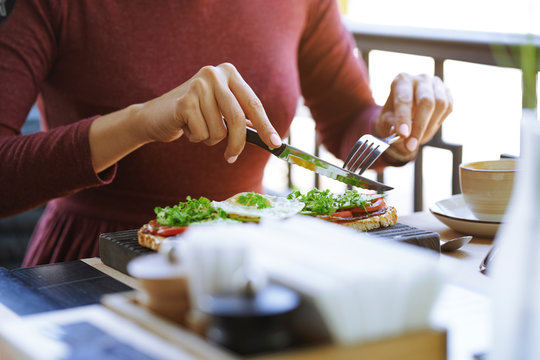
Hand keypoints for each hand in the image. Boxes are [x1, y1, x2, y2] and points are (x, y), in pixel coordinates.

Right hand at [138, 63, 281, 162]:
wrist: (155, 115)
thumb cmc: (194, 115)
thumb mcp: (221, 111)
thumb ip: (242, 118)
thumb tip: (271, 138)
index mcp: (229, 73)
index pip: (253, 103)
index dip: (265, 126)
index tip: (276, 144)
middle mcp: (214, 74)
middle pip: (237, 119)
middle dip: (237, 143)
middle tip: (231, 157)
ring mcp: (198, 86)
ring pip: (219, 131)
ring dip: (210, 139)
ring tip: (198, 128)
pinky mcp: (184, 102)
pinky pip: (202, 134)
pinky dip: (196, 138)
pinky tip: (186, 127)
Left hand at [374, 73, 452, 161]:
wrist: (404, 112)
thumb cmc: (392, 116)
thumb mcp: (386, 121)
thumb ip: (391, 125)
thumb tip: (400, 133)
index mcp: (401, 81)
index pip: (404, 99)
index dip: (403, 118)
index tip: (403, 134)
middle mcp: (420, 79)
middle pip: (426, 101)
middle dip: (419, 127)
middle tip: (410, 146)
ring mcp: (435, 83)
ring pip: (441, 105)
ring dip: (429, 127)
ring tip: (417, 140)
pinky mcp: (446, 92)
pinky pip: (448, 108)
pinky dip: (438, 123)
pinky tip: (426, 130)